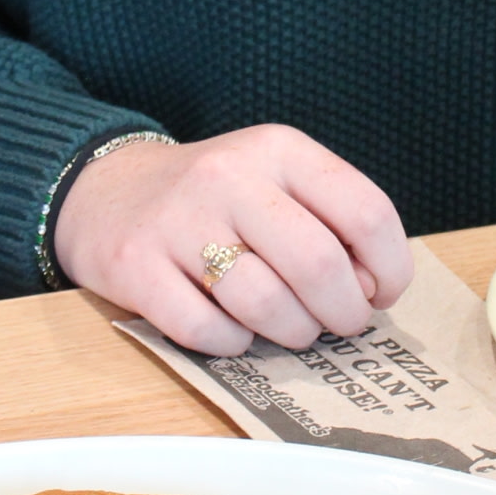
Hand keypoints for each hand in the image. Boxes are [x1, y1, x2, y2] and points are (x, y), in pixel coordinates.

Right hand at [55, 126, 412, 357]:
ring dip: (292, 333)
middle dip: (343, 312)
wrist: (106, 191)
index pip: (366, 212)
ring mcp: (179, 221)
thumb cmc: (214, 200)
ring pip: (267, 305)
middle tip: (337, 322)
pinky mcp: (137, 267)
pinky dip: (233, 344)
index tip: (379, 292)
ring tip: (288, 327)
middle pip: (319, 264)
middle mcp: (229, 176)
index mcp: (278, 149)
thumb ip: (330, 221)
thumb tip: (372, 289)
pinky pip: (208, 332)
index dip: (389, 267)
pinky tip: (232, 328)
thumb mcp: (275, 180)